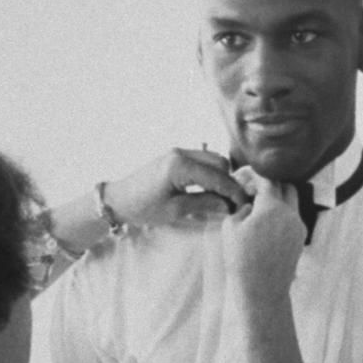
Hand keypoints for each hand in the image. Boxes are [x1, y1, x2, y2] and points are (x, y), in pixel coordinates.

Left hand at [100, 148, 248, 227]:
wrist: (118, 199)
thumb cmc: (143, 207)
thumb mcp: (175, 210)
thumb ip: (205, 204)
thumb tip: (229, 206)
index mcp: (180, 165)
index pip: (217, 177)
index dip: (233, 192)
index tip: (244, 206)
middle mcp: (181, 153)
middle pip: (220, 163)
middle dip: (229, 183)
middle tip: (233, 204)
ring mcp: (178, 152)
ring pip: (213, 160)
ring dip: (221, 178)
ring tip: (222, 199)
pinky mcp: (176, 156)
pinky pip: (202, 161)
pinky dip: (211, 174)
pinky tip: (209, 191)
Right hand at [221, 175, 305, 300]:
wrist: (262, 292)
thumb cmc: (241, 260)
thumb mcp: (230, 227)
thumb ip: (240, 207)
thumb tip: (250, 203)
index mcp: (273, 207)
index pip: (266, 179)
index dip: (252, 174)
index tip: (242, 176)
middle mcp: (291, 214)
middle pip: (284, 186)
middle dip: (268, 184)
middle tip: (251, 191)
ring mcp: (299, 227)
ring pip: (292, 202)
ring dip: (277, 199)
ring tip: (258, 208)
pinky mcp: (300, 239)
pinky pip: (293, 218)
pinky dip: (281, 214)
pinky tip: (265, 224)